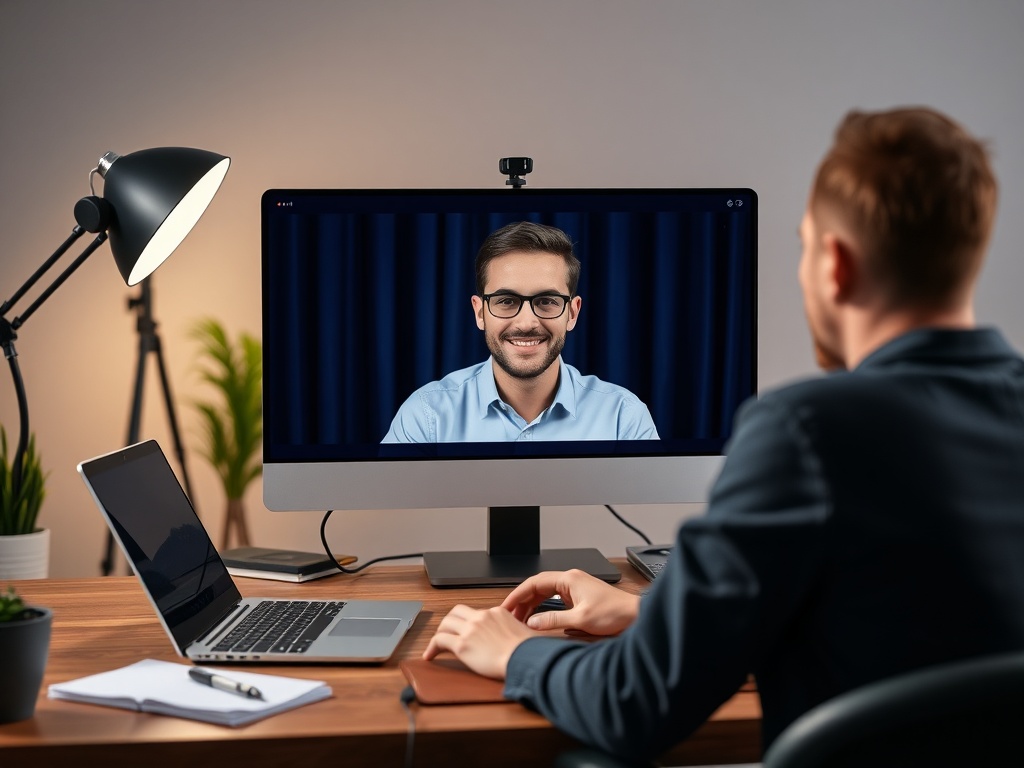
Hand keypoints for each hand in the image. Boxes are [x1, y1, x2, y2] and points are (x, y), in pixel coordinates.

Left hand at [422, 604, 537, 678]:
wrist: (525, 657)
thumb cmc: (529, 650)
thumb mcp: (526, 632)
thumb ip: (517, 630)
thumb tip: (519, 637)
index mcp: (497, 613)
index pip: (477, 613)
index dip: (469, 622)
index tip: (467, 630)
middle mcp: (481, 617)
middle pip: (457, 611)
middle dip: (450, 621)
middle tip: (447, 632)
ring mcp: (470, 629)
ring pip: (446, 623)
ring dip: (440, 632)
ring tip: (437, 644)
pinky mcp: (462, 645)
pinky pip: (440, 640)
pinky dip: (432, 647)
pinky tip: (430, 655)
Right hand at [502, 569, 640, 635]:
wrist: (635, 615)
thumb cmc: (614, 613)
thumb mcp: (581, 620)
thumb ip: (553, 621)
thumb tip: (532, 623)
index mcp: (569, 579)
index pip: (535, 583)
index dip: (518, 595)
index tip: (506, 606)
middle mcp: (571, 580)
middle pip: (538, 587)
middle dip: (523, 601)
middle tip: (510, 615)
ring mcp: (575, 588)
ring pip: (546, 593)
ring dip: (533, 605)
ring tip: (521, 619)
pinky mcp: (580, 597)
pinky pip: (555, 599)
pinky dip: (544, 607)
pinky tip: (539, 618)